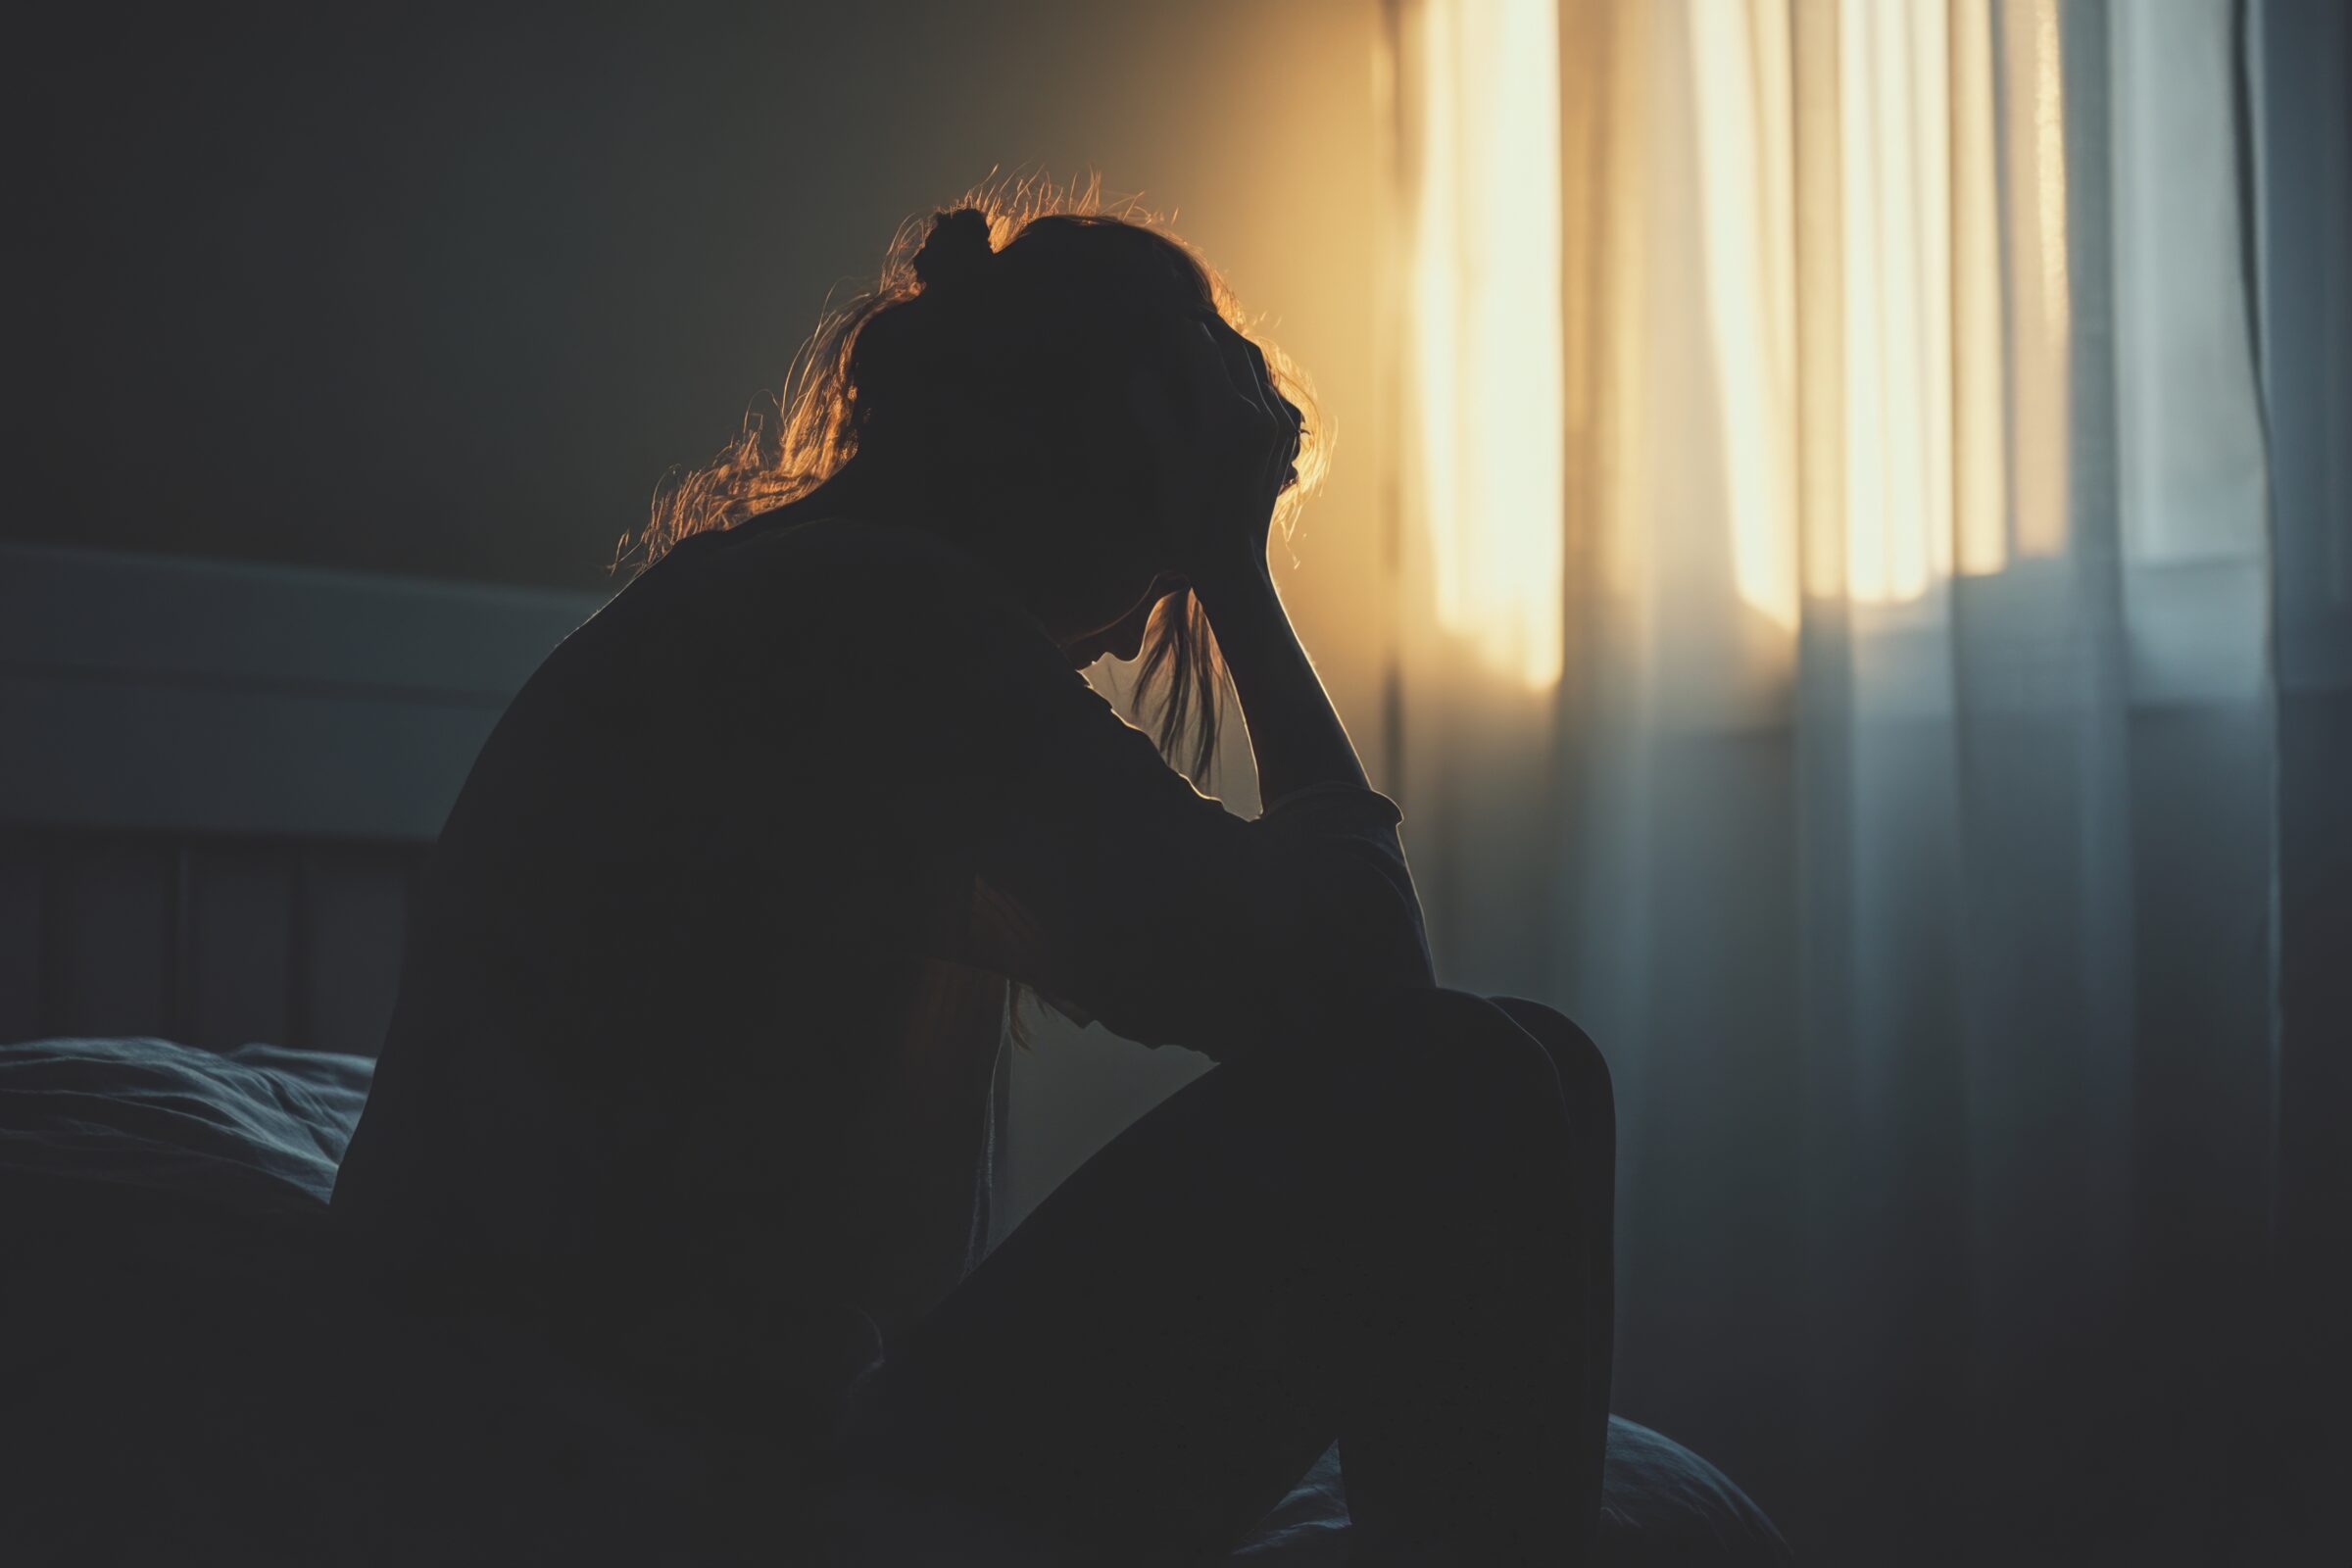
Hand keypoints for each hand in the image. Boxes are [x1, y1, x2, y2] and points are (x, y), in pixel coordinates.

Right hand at [1127, 319, 1302, 591]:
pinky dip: (1246, 377)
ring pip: (1256, 369)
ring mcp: (1279, 426)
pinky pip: (1267, 392)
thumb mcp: (1167, 462)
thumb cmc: (1191, 517)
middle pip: (1235, 352)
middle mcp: (1261, 415)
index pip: (1204, 353)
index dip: (1183, 332)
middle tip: (1185, 320)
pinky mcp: (1286, 439)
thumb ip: (1157, 411)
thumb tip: (1140, 372)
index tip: (1166, 316)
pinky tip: (1229, 380)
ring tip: (1206, 342)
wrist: (1231, 560)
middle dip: (1209, 334)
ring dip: (1230, 352)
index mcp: (1230, 416)